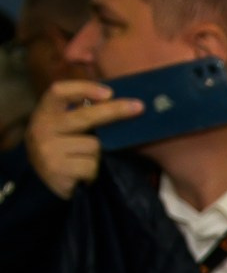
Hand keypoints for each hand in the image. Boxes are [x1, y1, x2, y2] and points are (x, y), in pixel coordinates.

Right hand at [27, 80, 141, 198]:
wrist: (45, 184)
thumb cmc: (65, 151)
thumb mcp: (66, 129)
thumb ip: (83, 115)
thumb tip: (122, 103)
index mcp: (45, 113)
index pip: (59, 91)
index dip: (84, 88)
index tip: (109, 92)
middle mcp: (42, 128)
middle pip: (84, 116)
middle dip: (115, 111)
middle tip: (139, 107)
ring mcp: (47, 149)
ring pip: (94, 145)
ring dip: (98, 155)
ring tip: (85, 161)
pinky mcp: (56, 168)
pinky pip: (91, 165)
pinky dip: (94, 172)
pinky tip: (83, 175)